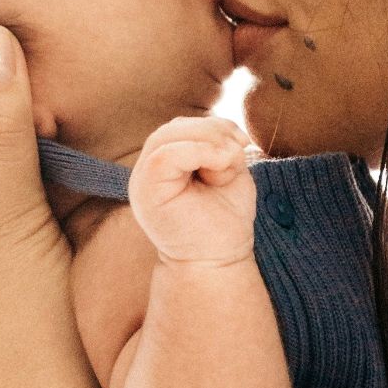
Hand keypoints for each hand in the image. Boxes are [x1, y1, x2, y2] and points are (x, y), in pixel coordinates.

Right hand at [126, 115, 256, 266]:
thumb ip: (220, 146)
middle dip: (213, 131)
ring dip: (209, 141)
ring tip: (230, 162)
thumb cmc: (224, 220)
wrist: (216, 262)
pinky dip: (198, 151)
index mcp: (168, 163)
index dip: (215, 125)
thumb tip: (222, 132)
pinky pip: (165, 155)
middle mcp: (150, 169)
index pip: (183, 127)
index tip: (244, 143)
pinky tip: (220, 165)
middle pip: (175, 127)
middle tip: (239, 150)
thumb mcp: (227, 172)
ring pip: (168, 136)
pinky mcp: (145, 191)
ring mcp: (143, 179)